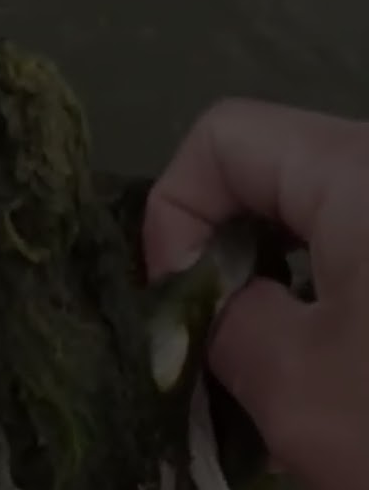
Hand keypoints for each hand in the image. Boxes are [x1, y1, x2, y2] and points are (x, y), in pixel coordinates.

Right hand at [143, 98, 368, 489]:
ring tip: (288, 361)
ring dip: (287, 278)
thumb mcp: (297, 390)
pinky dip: (345, 293)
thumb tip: (208, 297)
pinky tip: (355, 362)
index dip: (176, 212)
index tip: (185, 302)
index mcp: (364, 171)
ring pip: (328, 210)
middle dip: (229, 249)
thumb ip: (221, 321)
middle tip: (223, 338)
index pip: (224, 136)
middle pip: (277, 167)